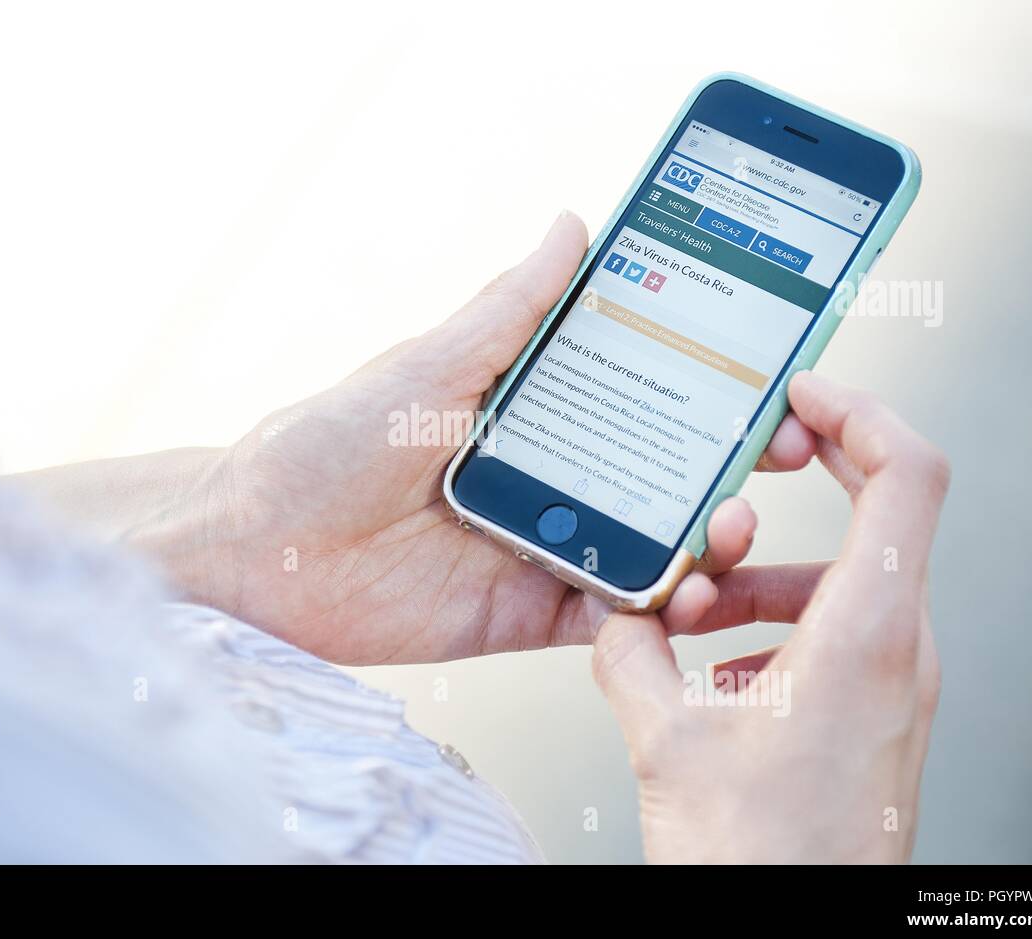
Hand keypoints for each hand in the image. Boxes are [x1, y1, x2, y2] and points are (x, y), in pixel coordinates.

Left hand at [189, 212, 816, 663]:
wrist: (251, 553)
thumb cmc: (323, 445)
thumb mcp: (425, 365)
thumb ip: (508, 311)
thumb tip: (573, 227)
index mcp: (527, 413)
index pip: (637, 395)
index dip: (707, 389)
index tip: (772, 378)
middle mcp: (542, 478)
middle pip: (658, 475)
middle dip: (727, 468)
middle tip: (779, 454)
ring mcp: (536, 546)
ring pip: (645, 549)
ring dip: (702, 545)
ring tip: (728, 530)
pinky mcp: (519, 614)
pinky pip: (600, 617)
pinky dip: (647, 612)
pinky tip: (678, 597)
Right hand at [588, 371, 949, 862]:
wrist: (799, 937)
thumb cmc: (766, 858)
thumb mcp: (666, 739)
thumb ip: (628, 655)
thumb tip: (619, 621)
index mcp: (867, 634)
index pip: (905, 474)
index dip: (859, 411)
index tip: (806, 394)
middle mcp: (900, 653)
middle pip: (868, 523)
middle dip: (782, 508)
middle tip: (731, 498)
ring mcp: (894, 687)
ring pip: (838, 587)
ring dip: (760, 584)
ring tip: (691, 620)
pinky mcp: (874, 717)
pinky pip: (834, 638)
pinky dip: (773, 631)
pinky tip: (714, 675)